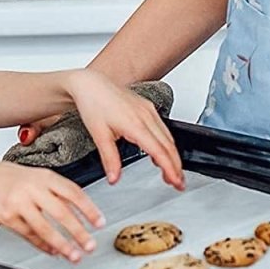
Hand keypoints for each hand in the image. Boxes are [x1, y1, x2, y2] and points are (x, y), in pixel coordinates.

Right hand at [0, 158, 104, 261]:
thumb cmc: (4, 176)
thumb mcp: (33, 177)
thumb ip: (53, 193)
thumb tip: (75, 215)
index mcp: (43, 175)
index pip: (73, 192)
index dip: (89, 209)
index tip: (100, 222)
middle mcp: (32, 187)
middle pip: (62, 212)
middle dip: (79, 232)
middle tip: (90, 245)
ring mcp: (19, 202)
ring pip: (46, 228)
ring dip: (62, 244)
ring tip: (74, 255)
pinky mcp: (6, 217)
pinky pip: (29, 235)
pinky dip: (43, 245)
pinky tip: (52, 250)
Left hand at [63, 70, 184, 189]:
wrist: (90, 84)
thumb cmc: (93, 104)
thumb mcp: (99, 136)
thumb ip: (110, 159)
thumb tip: (114, 178)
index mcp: (135, 124)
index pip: (159, 151)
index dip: (170, 168)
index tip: (176, 182)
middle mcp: (146, 115)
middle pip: (169, 145)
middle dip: (176, 166)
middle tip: (179, 183)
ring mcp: (148, 110)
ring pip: (168, 136)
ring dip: (173, 156)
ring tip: (172, 173)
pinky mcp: (147, 107)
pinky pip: (163, 128)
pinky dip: (166, 143)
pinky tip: (161, 154)